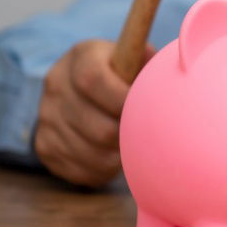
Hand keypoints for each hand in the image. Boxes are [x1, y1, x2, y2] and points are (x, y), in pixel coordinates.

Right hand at [34, 39, 154, 187]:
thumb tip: (181, 67)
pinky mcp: (45, 146)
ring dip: (120, 156)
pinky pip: (80, 169)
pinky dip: (104, 169)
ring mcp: (46, 118)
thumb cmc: (123, 74)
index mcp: (80, 57)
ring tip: (134, 145)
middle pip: (96, 126)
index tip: (145, 109)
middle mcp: (56, 86)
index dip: (123, 99)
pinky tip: (115, 156)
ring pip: (91, 152)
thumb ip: (150, 61)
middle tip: (146, 135)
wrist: (80, 90)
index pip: (93, 80)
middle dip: (128, 135)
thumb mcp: (134, 57)